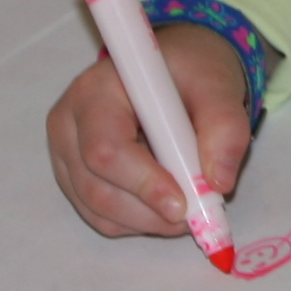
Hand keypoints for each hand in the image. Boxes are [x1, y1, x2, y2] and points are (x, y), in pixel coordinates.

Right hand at [46, 22, 254, 239]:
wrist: (175, 69)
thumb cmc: (190, 71)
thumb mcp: (219, 85)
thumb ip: (224, 127)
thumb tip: (218, 183)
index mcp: (95, 91)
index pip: (106, 149)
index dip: (143, 182)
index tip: (183, 203)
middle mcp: (69, 124)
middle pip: (96, 187)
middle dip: (149, 211)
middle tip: (197, 215)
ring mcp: (66, 154)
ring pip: (97, 209)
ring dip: (147, 221)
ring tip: (190, 207)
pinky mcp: (74, 177)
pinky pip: (100, 215)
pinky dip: (137, 221)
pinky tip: (167, 204)